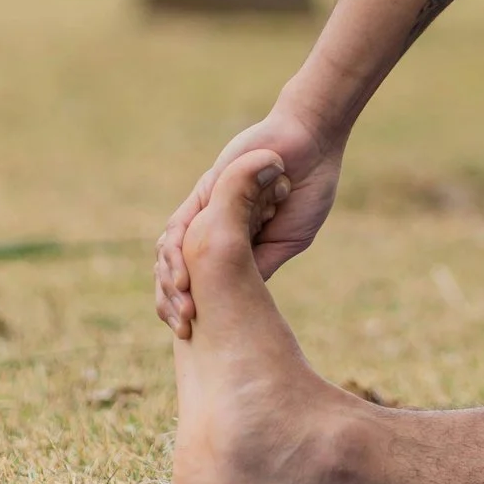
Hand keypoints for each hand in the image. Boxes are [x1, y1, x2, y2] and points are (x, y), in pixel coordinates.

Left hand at [152, 105, 345, 336]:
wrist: (312, 146)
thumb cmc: (307, 191)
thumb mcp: (287, 242)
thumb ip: (260, 265)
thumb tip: (238, 305)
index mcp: (235, 245)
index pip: (202, 284)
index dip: (194, 310)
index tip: (194, 338)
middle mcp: (214, 229)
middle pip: (177, 272)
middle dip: (173, 304)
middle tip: (183, 330)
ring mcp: (206, 210)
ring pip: (171, 254)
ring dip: (172, 285)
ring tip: (183, 310)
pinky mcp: (203, 193)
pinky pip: (178, 227)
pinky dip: (176, 254)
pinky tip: (182, 279)